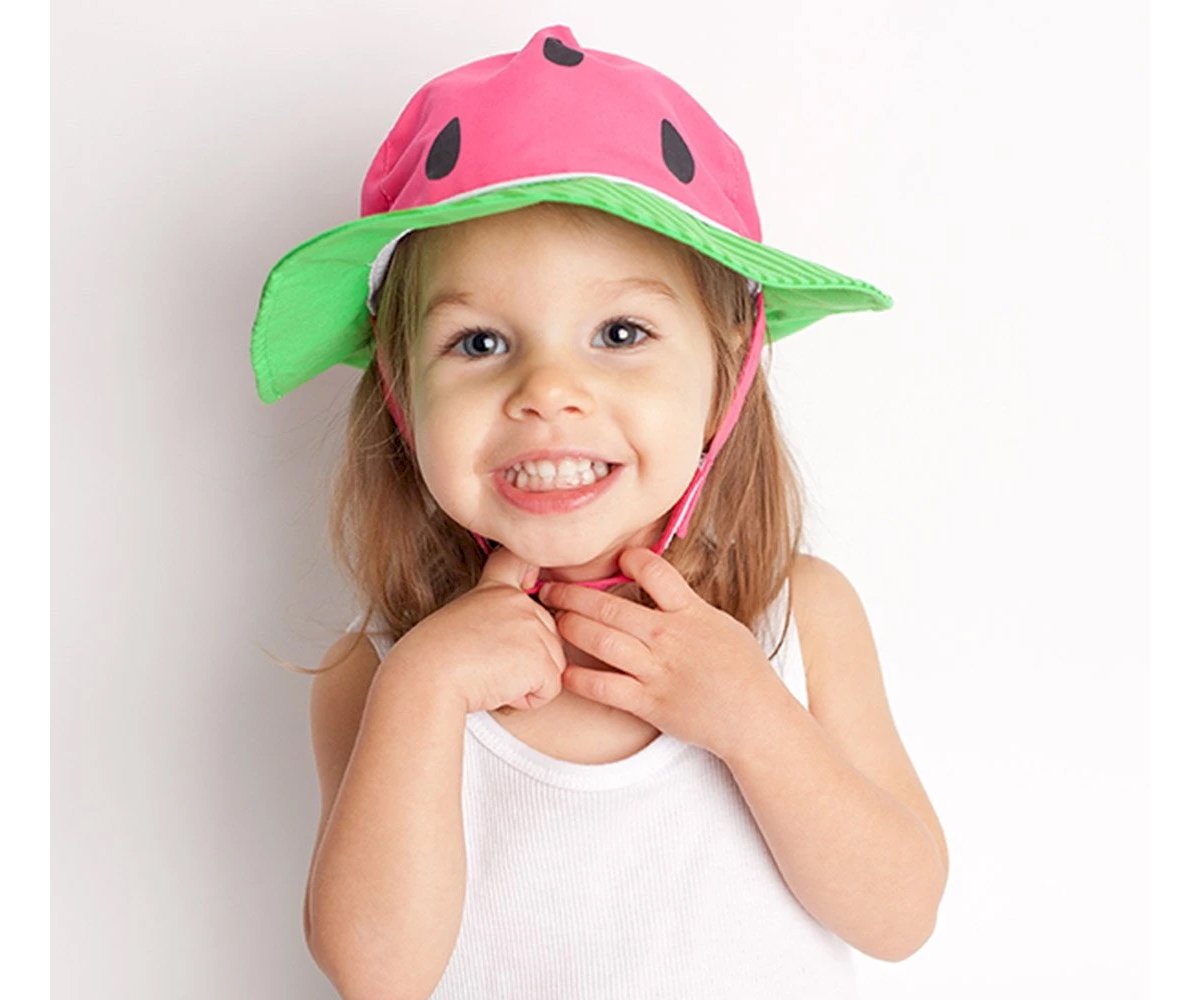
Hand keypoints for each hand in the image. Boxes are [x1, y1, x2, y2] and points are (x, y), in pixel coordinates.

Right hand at [390, 545, 565, 713]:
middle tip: (488, 665)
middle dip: (528, 659)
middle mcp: (519, 603)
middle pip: (549, 635)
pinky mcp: (541, 658)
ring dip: (526, 682)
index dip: (530, 570)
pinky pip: (550, 689)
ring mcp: (533, 627)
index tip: (530, 578)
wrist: (427, 676)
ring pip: (553, 664)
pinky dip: (528, 700)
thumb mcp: (461, 622)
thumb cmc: (433, 660)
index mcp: (496, 590)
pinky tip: (499, 689)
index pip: (519, 562)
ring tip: (490, 677)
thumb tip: (517, 643)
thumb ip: (493, 620)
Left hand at [537, 546, 782, 757]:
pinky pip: (604, 688)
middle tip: (549, 589)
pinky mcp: (648, 703)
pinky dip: (579, 679)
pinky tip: (563, 671)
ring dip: (571, 627)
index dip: (630, 559)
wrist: (754, 717)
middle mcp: (669, 637)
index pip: (655, 572)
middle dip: (573, 595)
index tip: (614, 557)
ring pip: (602, 641)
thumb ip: (686, 605)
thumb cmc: (741, 670)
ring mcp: (657, 671)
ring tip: (552, 620)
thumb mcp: (720, 623)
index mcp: (690, 613)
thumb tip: (658, 584)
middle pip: (611, 607)